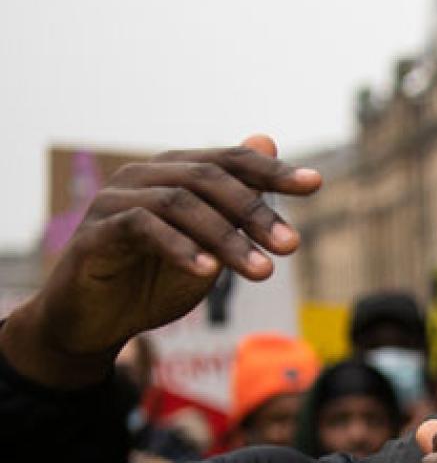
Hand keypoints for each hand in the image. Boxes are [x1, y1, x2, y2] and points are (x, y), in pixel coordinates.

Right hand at [0, 135, 320, 387]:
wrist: (95, 323)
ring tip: (263, 272)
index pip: (230, 162)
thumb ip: (236, 201)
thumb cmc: (155, 280)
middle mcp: (144, 176)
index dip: (273, 171)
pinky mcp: (94, 233)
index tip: (316, 184)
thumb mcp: (208, 243)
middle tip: (291, 245)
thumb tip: (268, 139)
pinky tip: (207, 272)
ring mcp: (115, 201)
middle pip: (209, 180)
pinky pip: (141, 228)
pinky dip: (179, 248)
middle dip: (256, 212)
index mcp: (174, 173)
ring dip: (227, 238)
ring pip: (181, 204)